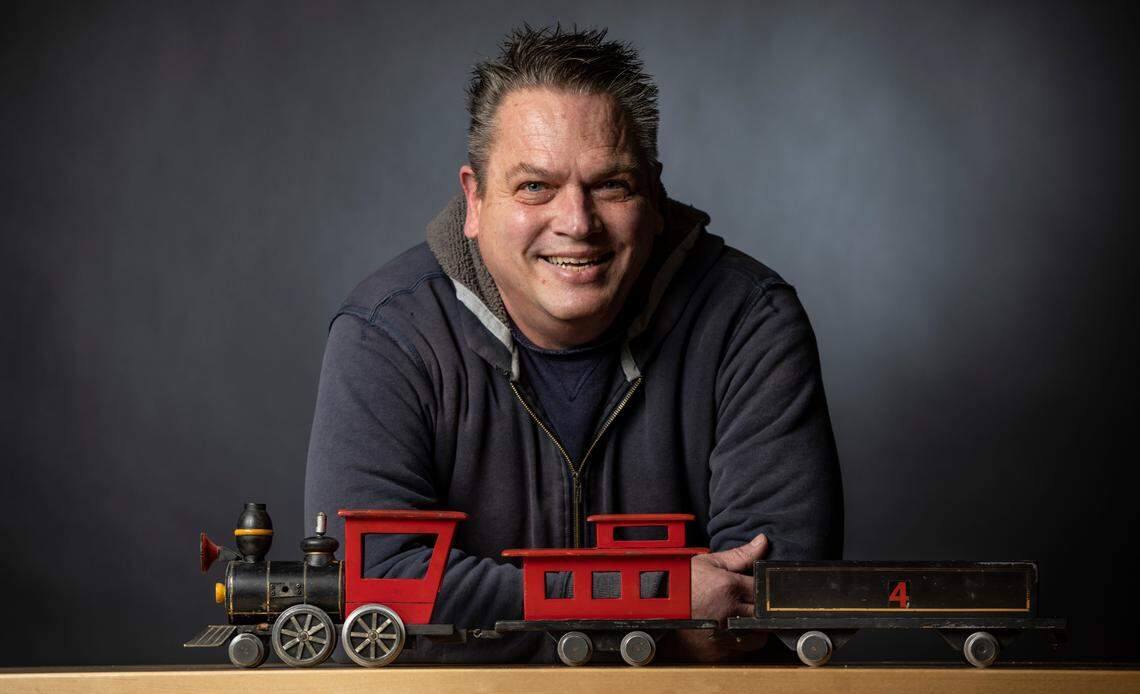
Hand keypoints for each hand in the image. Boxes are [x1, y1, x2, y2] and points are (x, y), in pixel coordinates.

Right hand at [670, 533, 769, 661]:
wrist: (652, 609)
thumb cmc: (678, 584)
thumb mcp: (707, 563)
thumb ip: (740, 555)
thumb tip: (763, 541)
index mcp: (729, 587)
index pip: (765, 589)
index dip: (765, 589)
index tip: (756, 588)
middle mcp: (729, 612)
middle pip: (765, 615)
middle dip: (760, 609)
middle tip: (747, 603)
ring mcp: (723, 635)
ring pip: (757, 637)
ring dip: (754, 629)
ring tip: (738, 619)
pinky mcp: (718, 653)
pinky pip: (741, 651)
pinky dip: (739, 643)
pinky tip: (726, 632)